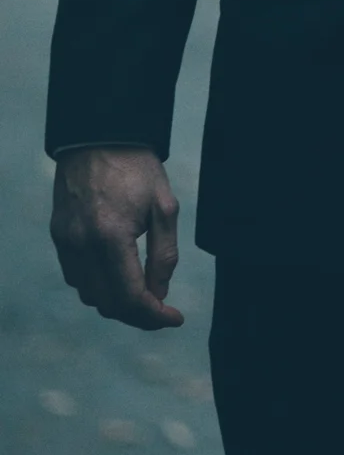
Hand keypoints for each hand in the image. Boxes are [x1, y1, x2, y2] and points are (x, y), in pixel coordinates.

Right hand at [51, 147, 183, 330]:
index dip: (153, 316)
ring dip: (115, 302)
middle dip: (137, 314)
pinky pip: (75, 277)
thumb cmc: (137, 168)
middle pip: (107, 304)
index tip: (174, 319)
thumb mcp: (164, 207)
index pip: (130, 297)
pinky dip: (96, 285)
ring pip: (89, 295)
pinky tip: (116, 274)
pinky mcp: (58, 235)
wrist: (100, 136)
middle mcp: (82, 245)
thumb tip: (159, 293)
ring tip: (141, 292)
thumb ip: (164, 255)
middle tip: (161, 309)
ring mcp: (65, 241)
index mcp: (111, 237)